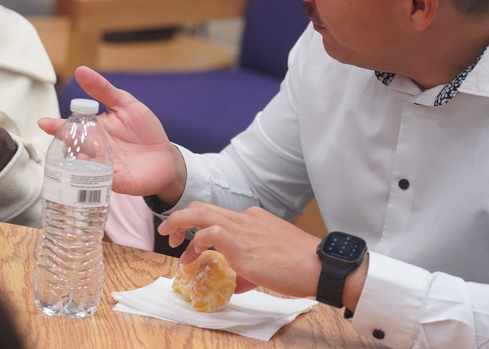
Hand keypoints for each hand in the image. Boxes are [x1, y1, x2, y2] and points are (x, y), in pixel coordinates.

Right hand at [37, 66, 185, 201]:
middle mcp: (93, 150)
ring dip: (79, 163)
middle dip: (65, 145)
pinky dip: (97, 178)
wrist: (165, 156)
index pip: (72, 127)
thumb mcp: (125, 104)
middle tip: (60, 140)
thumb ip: (103, 90)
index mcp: (94, 130)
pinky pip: (103, 181)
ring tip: (78, 156)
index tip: (43, 122)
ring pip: (84, 167)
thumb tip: (80, 70)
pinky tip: (94, 172)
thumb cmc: (144, 129)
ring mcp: (103, 167)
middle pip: (74, 148)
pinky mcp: (117, 182)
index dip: (57, 125)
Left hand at [158, 201, 324, 298]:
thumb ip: (250, 265)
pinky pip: (209, 233)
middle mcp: (245, 217)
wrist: (318, 265)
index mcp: (254, 218)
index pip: (220, 215)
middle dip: (181, 217)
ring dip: (180, 224)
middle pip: (203, 207)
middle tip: (170, 233)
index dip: (200, 226)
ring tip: (171, 241)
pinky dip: (196, 243)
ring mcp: (242, 227)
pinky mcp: (240, 242)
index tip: (193, 241)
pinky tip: (192, 258)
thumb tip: (236, 281)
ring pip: (200, 213)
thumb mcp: (271, 260)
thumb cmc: (301, 266)